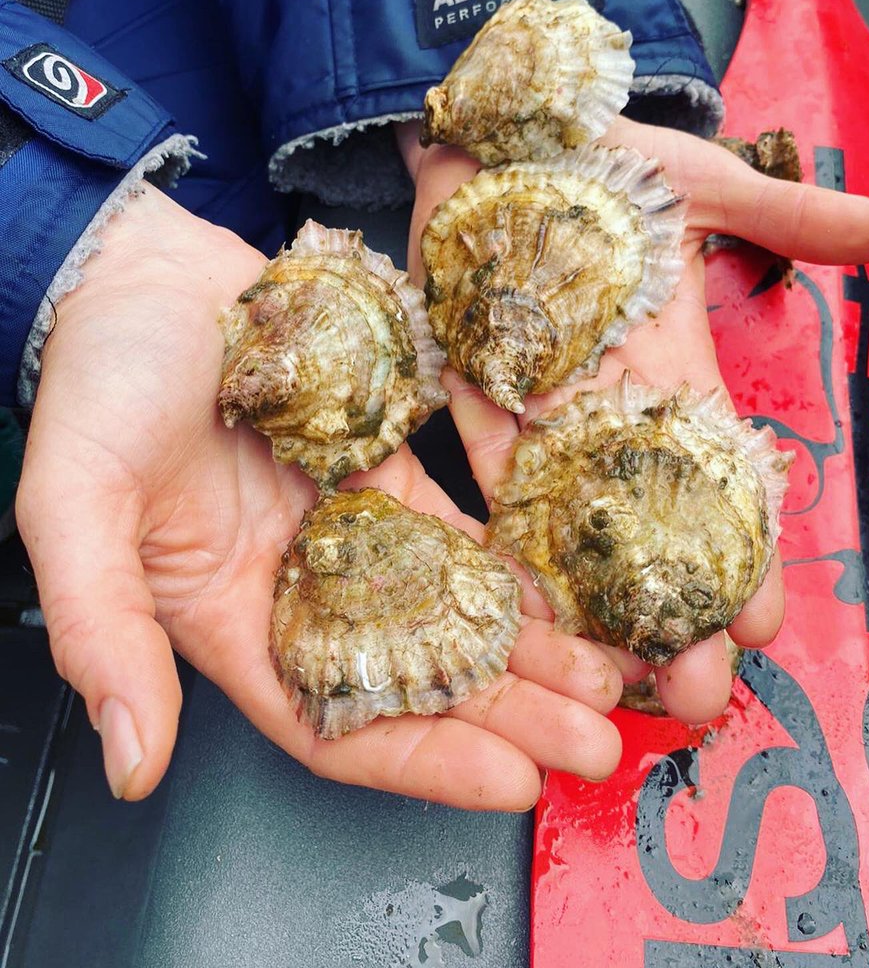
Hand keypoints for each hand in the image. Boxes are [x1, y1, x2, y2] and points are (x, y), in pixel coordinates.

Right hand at [16, 184, 624, 808]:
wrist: (139, 272)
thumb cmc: (96, 378)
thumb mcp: (75, 506)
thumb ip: (102, 632)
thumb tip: (132, 764)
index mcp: (229, 616)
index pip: (336, 721)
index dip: (422, 759)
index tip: (514, 780)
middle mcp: (298, 583)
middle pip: (417, 674)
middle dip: (509, 712)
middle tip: (595, 742)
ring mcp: (345, 524)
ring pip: (450, 604)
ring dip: (527, 645)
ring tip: (607, 674)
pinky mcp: (378, 464)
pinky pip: (454, 524)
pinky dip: (507, 559)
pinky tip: (562, 584)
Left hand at [398, 116, 868, 720]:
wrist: (498, 134)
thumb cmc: (604, 157)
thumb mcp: (706, 187)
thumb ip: (793, 220)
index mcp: (677, 374)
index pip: (721, 481)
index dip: (743, 553)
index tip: (764, 621)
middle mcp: (613, 411)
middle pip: (651, 527)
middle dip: (674, 611)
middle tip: (694, 695)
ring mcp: (543, 412)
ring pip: (574, 526)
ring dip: (593, 606)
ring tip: (616, 685)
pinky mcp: (475, 399)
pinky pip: (491, 482)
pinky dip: (507, 544)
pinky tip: (523, 618)